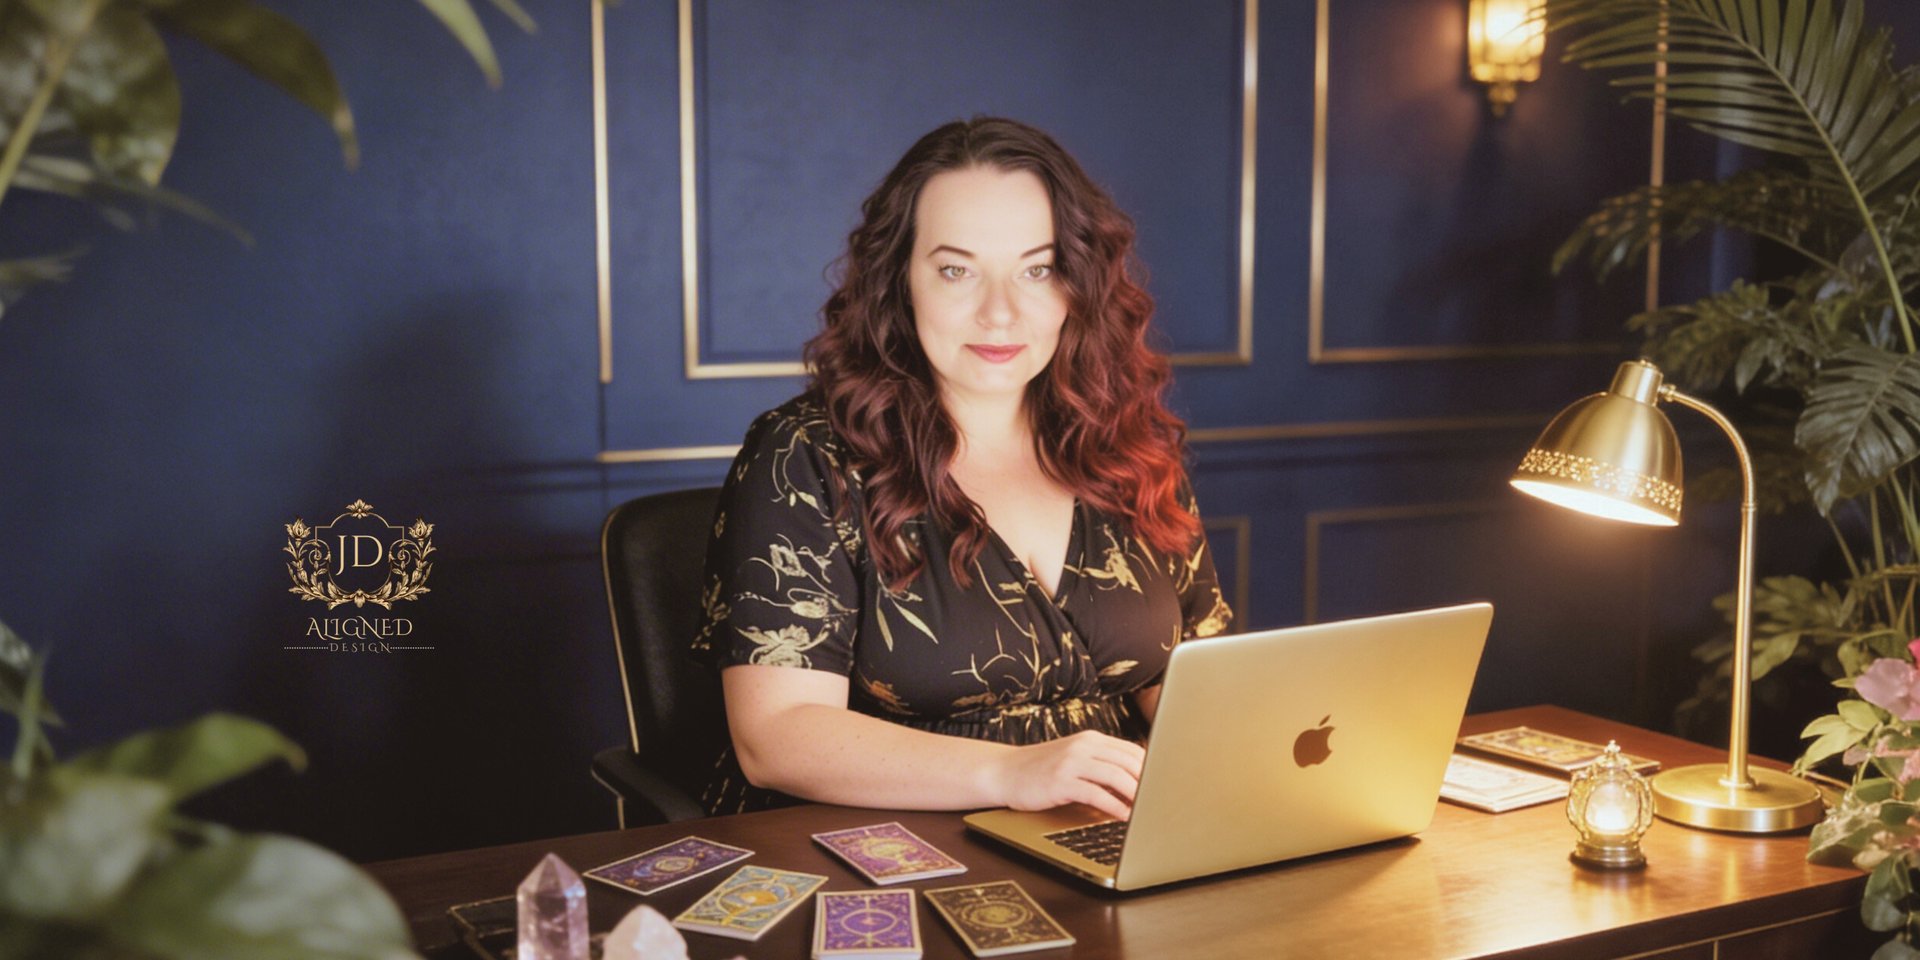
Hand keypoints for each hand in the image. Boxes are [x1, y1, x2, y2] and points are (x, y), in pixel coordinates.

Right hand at [984, 730, 1144, 821]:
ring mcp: (1071, 762)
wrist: (1004, 772)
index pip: (1132, 751)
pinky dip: (1114, 806)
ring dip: (1135, 795)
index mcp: (1091, 739)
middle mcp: (1083, 746)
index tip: (1164, 787)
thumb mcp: (1075, 759)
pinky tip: (1123, 816)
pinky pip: (1096, 793)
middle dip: (1148, 783)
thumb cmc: (1042, 770)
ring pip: (1115, 775)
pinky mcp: (1061, 781)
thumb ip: (1102, 765)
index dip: (1152, 770)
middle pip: (1129, 762)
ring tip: (1146, 811)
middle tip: (1160, 802)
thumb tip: (1137, 783)